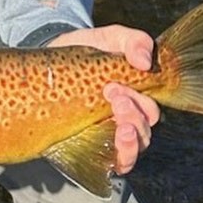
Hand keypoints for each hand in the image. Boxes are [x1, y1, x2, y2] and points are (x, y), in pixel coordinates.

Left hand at [48, 24, 159, 173]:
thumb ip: (134, 42)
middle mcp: (126, 121)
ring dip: (129, 139)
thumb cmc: (88, 51)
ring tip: (113, 119)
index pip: (150, 110)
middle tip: (110, 93)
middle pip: (144, 132)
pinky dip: (116, 158)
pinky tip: (108, 143)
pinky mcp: (90, 147)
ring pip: (133, 151)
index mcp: (136, 98)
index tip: (115, 85)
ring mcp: (109, 136)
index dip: (140, 102)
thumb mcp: (111, 39)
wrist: (52, 59)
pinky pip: (111, 164)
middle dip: (132, 115)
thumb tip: (145, 61)